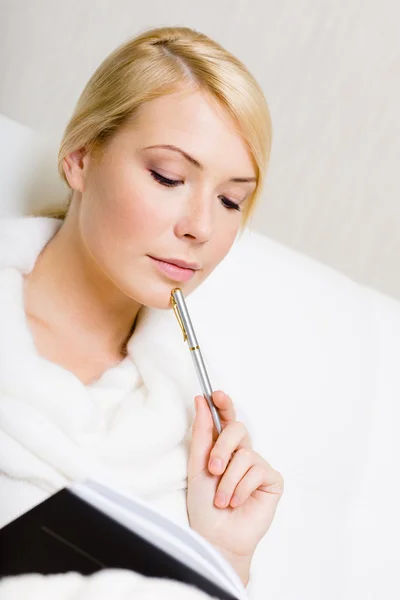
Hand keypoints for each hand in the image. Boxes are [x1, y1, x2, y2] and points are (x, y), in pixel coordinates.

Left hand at [187, 391, 283, 585]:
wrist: (216, 535)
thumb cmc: (203, 503)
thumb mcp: (197, 464)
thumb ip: (202, 432)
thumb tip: (201, 400)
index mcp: (223, 446)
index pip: (226, 418)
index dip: (224, 403)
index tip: (215, 394)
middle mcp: (242, 452)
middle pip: (238, 430)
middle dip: (222, 448)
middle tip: (212, 469)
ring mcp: (258, 465)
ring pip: (245, 455)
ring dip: (228, 481)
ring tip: (222, 499)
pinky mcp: (271, 480)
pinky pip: (257, 471)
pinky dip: (242, 489)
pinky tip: (237, 503)